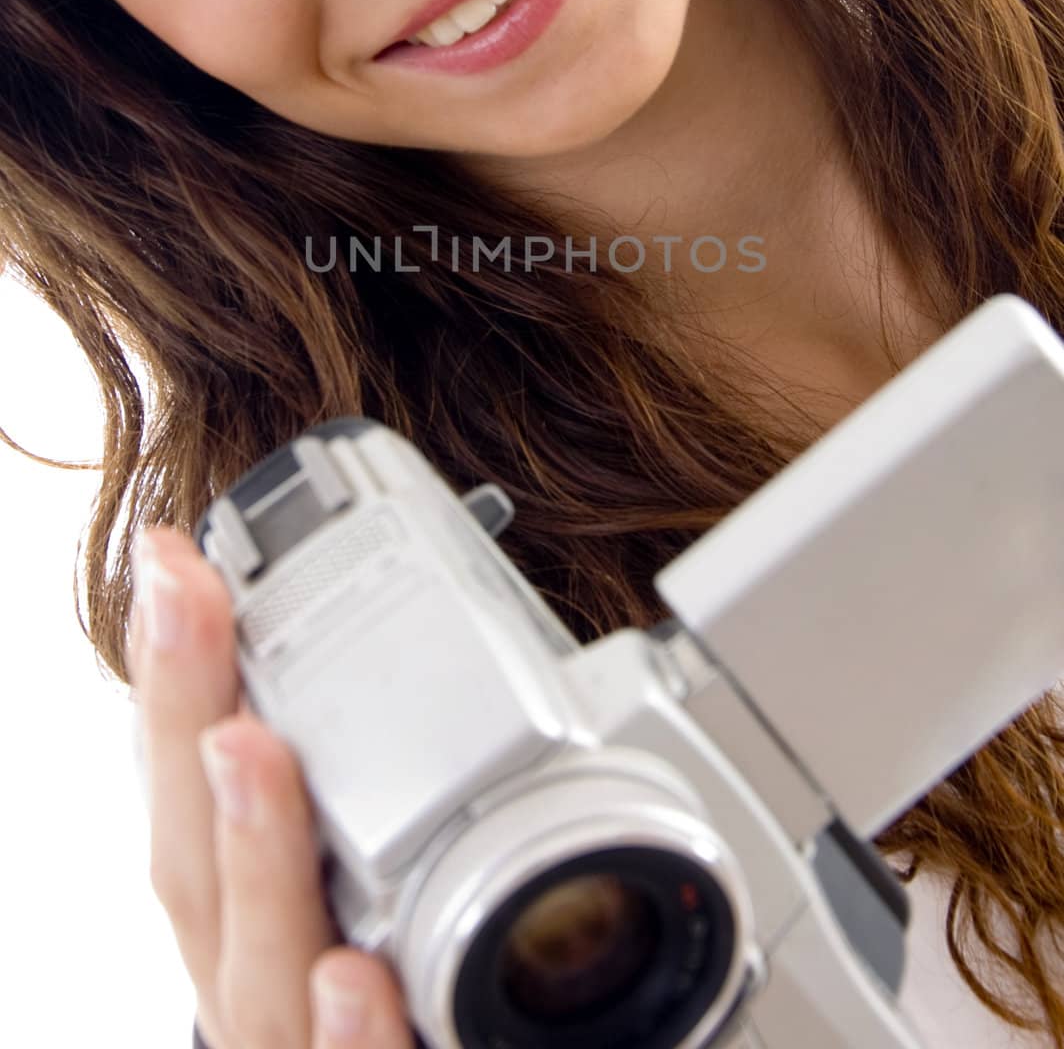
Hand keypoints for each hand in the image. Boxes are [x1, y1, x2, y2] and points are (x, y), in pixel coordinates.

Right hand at [128, 523, 416, 1048]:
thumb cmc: (383, 995)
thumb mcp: (361, 874)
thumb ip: (357, 772)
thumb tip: (399, 597)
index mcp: (244, 909)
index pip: (187, 785)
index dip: (170, 676)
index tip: (174, 558)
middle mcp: (252, 976)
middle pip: (196, 865)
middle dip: (184, 724)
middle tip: (192, 604)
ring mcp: (300, 1044)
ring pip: (258, 968)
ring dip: (252, 855)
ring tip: (248, 750)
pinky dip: (350, 1034)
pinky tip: (353, 977)